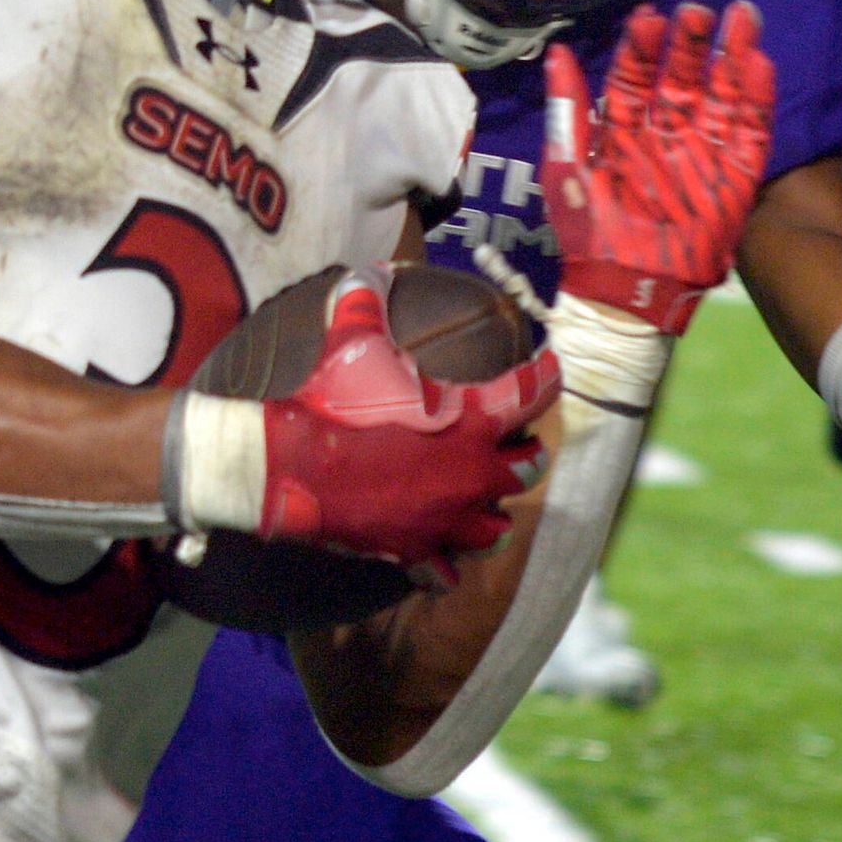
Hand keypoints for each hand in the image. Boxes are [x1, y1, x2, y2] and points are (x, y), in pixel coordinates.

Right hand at [233, 273, 560, 583]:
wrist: (291, 468)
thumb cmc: (330, 403)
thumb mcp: (352, 344)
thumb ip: (365, 304)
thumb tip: (365, 271)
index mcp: (473, 421)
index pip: (532, 393)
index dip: (546, 376)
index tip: (549, 368)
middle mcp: (474, 475)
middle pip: (529, 469)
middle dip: (525, 454)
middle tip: (512, 444)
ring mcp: (448, 519)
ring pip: (497, 527)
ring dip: (492, 512)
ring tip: (480, 502)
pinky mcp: (418, 550)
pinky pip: (448, 570)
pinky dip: (445, 563)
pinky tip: (439, 557)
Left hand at [543, 1, 772, 336]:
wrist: (626, 290)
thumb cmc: (590, 231)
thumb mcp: (569, 167)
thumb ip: (567, 111)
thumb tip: (555, 51)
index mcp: (625, 128)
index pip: (635, 76)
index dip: (643, 47)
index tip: (649, 17)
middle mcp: (667, 132)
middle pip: (684, 76)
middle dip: (692, 42)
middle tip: (698, 10)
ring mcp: (703, 151)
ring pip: (724, 92)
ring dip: (734, 55)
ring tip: (743, 17)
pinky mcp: (735, 175)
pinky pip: (751, 131)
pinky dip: (758, 99)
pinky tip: (762, 65)